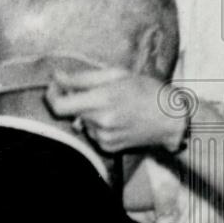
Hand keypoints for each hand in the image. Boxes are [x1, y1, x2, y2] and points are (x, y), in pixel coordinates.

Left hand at [45, 68, 186, 153]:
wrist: (172, 119)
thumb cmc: (147, 91)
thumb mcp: (117, 75)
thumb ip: (83, 77)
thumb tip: (57, 76)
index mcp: (101, 99)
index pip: (58, 105)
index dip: (51, 94)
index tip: (56, 85)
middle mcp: (100, 121)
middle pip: (70, 112)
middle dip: (76, 100)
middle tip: (95, 91)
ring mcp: (104, 137)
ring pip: (82, 122)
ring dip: (89, 113)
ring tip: (113, 105)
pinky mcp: (108, 148)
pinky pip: (93, 134)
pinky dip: (98, 125)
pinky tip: (118, 119)